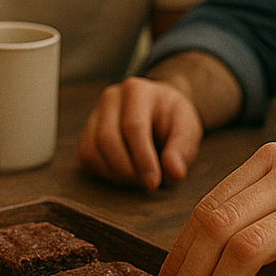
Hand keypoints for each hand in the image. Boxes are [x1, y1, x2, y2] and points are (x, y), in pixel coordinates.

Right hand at [79, 77, 203, 190]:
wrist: (159, 113)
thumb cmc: (173, 121)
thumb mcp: (188, 131)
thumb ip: (183, 150)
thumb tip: (174, 172)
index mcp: (137, 90)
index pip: (133, 127)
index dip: (142, 159)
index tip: (154, 183)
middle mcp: (110, 98)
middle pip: (108, 139)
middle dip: (128, 170)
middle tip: (148, 184)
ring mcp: (94, 114)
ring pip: (92, 150)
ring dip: (116, 174)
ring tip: (140, 178)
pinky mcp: (86, 132)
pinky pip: (86, 157)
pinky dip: (105, 172)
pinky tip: (125, 173)